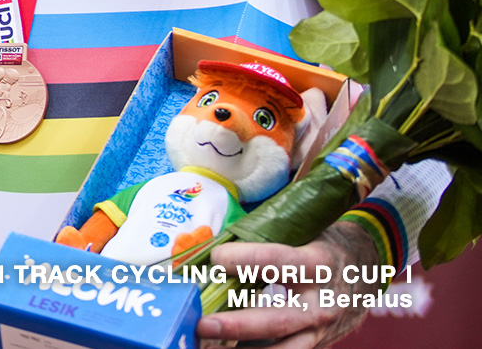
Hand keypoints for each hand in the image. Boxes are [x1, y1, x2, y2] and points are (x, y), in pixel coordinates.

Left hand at [198, 224, 379, 347]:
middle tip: (203, 325)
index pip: (277, 263)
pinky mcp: (317, 344)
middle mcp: (322, 303)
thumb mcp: (304, 231)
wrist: (366, 268)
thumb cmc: (324, 243)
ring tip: (209, 348)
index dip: (244, 260)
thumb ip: (266, 238)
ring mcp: (321, 330)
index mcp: (317, 264)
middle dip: (238, 326)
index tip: (215, 258)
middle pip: (277, 320)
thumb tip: (213, 241)